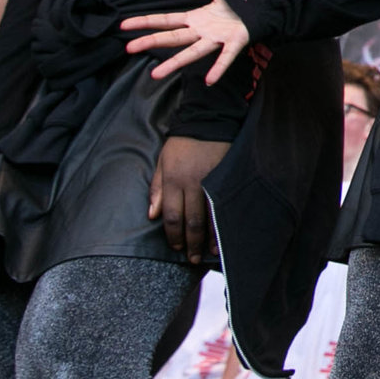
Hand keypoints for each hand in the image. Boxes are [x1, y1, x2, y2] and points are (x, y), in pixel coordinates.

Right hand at [122, 0, 250, 84]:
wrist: (265, 4)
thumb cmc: (237, 0)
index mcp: (196, 18)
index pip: (165, 20)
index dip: (145, 22)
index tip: (124, 26)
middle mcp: (203, 31)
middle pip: (172, 38)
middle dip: (151, 42)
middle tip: (129, 48)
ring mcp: (217, 38)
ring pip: (192, 51)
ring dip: (175, 62)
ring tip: (157, 74)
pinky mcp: (236, 41)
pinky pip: (226, 57)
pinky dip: (218, 67)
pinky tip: (209, 79)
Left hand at [151, 136, 230, 261]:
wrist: (209, 119)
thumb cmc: (182, 142)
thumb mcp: (162, 162)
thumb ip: (157, 189)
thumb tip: (152, 215)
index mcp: (173, 181)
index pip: (171, 216)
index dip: (173, 235)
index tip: (176, 247)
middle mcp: (192, 184)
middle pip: (191, 221)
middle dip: (191, 242)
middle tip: (191, 258)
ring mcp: (212, 181)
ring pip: (210, 216)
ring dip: (209, 238)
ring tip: (208, 253)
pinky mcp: (227, 178)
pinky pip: (224, 204)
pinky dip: (223, 222)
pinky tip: (225, 234)